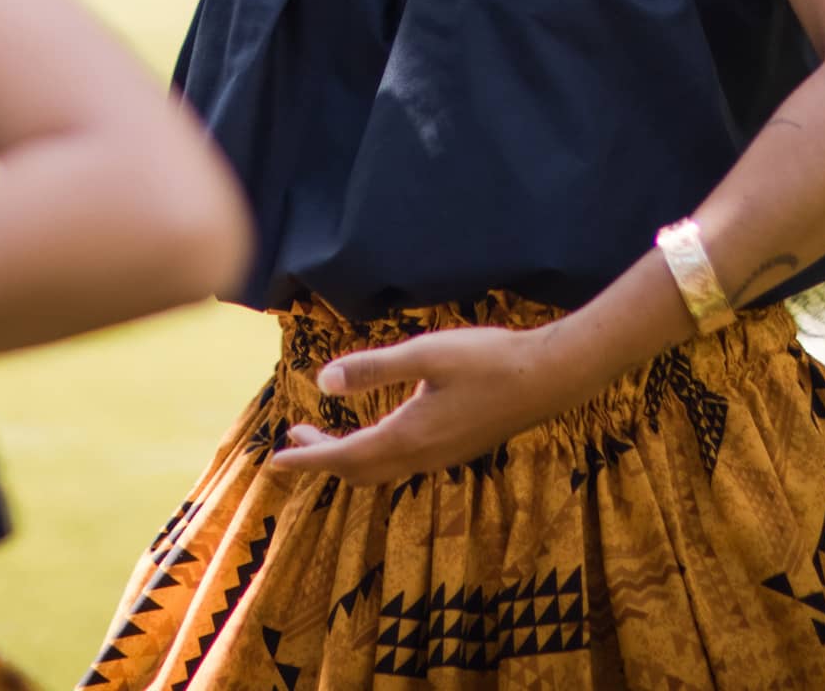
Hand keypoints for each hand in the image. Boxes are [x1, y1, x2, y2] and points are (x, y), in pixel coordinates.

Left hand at [270, 320, 583, 483]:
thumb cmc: (488, 360)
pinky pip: (401, 462)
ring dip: (347, 455)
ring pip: (381, 468)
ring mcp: (442, 455)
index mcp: (408, 436)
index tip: (274, 461)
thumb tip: (323, 381)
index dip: (307, 459)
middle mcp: (422, 455)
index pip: (344, 457)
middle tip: (291, 442)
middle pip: (359, 470)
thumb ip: (373, 368)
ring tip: (322, 434)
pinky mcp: (455, 447)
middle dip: (321, 458)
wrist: (549, 378)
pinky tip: (375, 430)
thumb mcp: (425, 354)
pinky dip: (373, 452)